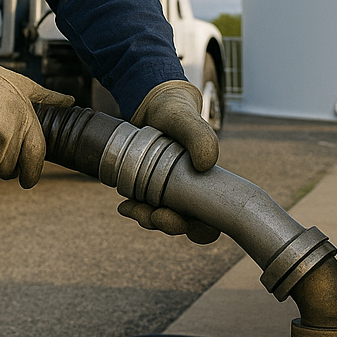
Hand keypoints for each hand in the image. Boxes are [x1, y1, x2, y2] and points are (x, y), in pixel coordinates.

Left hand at [118, 80, 220, 243]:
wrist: (154, 105)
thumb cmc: (177, 113)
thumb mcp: (188, 121)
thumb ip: (200, 137)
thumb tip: (205, 165)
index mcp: (209, 186)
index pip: (211, 223)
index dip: (200, 231)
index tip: (185, 222)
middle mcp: (191, 193)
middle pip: (184, 225)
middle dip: (168, 226)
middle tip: (154, 216)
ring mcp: (169, 192)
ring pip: (161, 219)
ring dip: (147, 219)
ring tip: (131, 208)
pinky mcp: (148, 188)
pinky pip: (144, 207)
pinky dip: (135, 209)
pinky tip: (124, 206)